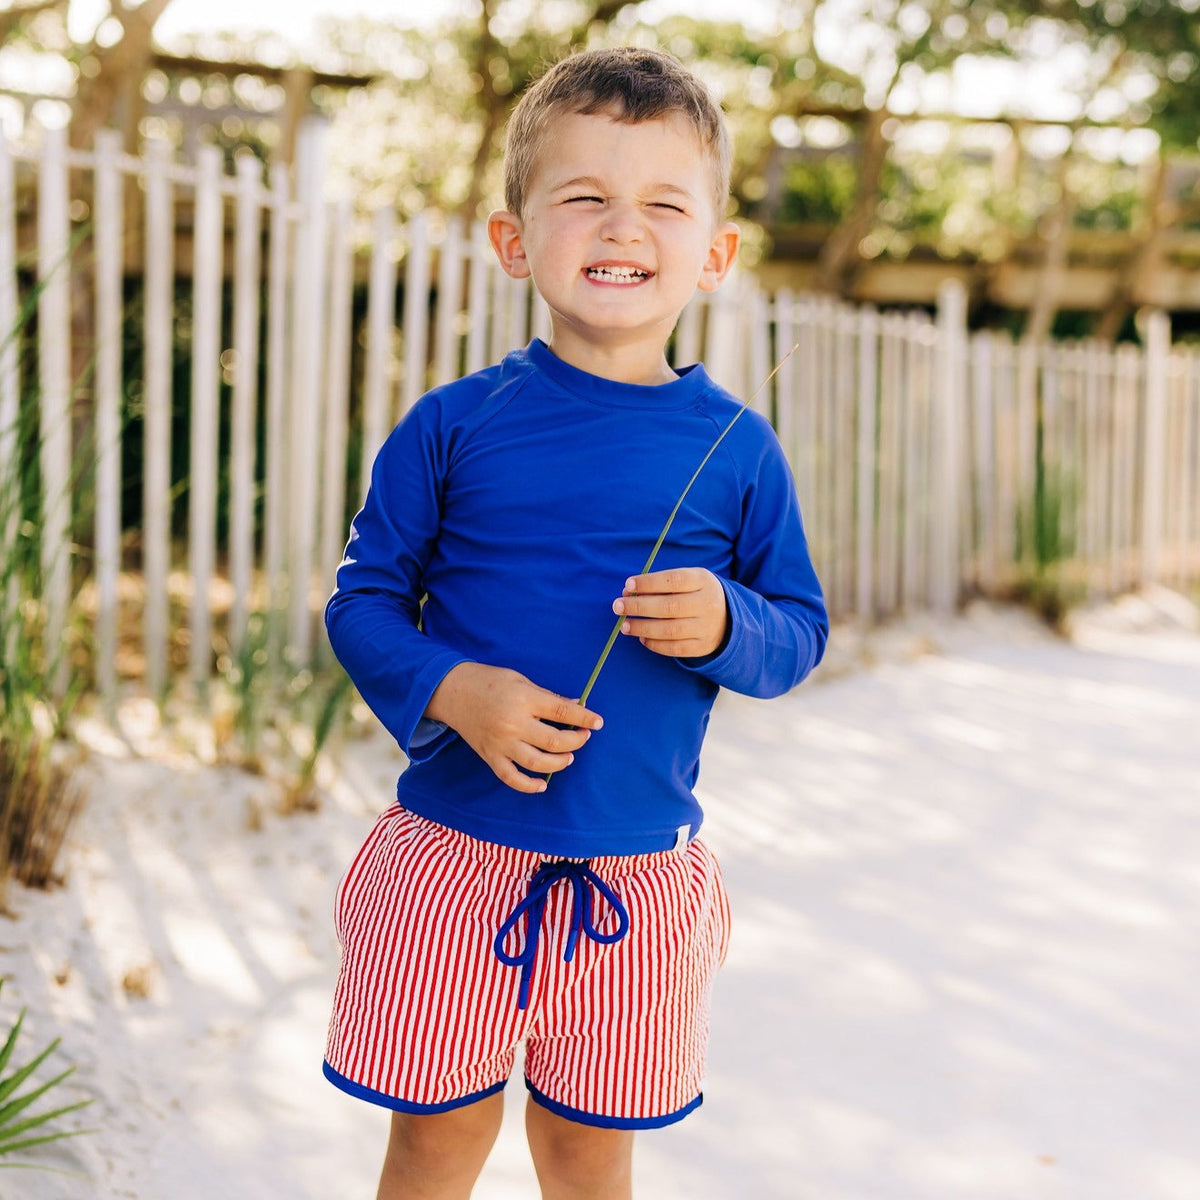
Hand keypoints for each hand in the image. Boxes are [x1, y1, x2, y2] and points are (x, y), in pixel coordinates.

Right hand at [426, 662, 602, 793]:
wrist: (452, 691)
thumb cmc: (489, 681)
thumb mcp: (521, 680)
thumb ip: (547, 696)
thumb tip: (575, 706)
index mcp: (523, 700)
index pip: (562, 713)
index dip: (584, 718)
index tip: (598, 722)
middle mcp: (513, 724)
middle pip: (554, 741)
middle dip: (576, 741)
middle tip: (583, 737)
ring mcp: (501, 743)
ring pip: (538, 763)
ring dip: (559, 763)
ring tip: (568, 756)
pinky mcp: (490, 756)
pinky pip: (511, 778)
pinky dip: (528, 786)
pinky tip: (542, 784)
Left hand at [612, 568, 728, 658]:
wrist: (729, 619)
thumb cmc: (697, 594)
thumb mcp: (689, 580)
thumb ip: (662, 583)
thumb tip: (629, 591)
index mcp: (703, 581)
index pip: (674, 580)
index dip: (649, 583)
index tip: (628, 585)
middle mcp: (707, 604)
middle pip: (669, 606)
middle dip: (639, 607)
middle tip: (617, 606)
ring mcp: (706, 627)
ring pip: (670, 630)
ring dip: (643, 628)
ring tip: (624, 625)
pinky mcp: (702, 646)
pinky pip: (675, 648)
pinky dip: (655, 644)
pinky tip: (642, 638)